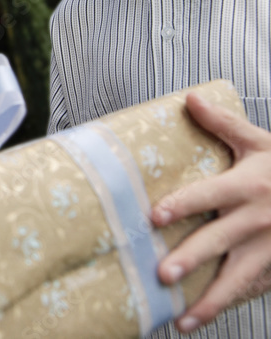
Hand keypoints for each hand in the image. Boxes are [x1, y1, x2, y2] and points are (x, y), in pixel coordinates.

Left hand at [152, 93, 270, 332]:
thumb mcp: (260, 142)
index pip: (208, 195)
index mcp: (247, 186)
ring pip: (237, 278)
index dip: (182, 204)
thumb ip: (222, 123)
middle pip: (218, 241)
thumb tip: (189, 98)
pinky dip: (229, 305)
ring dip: (209, 301)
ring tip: (182, 319)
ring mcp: (269, 248)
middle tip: (162, 274)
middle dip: (190, 258)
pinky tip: (202, 318)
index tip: (155, 215)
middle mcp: (257, 219)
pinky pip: (252, 290)